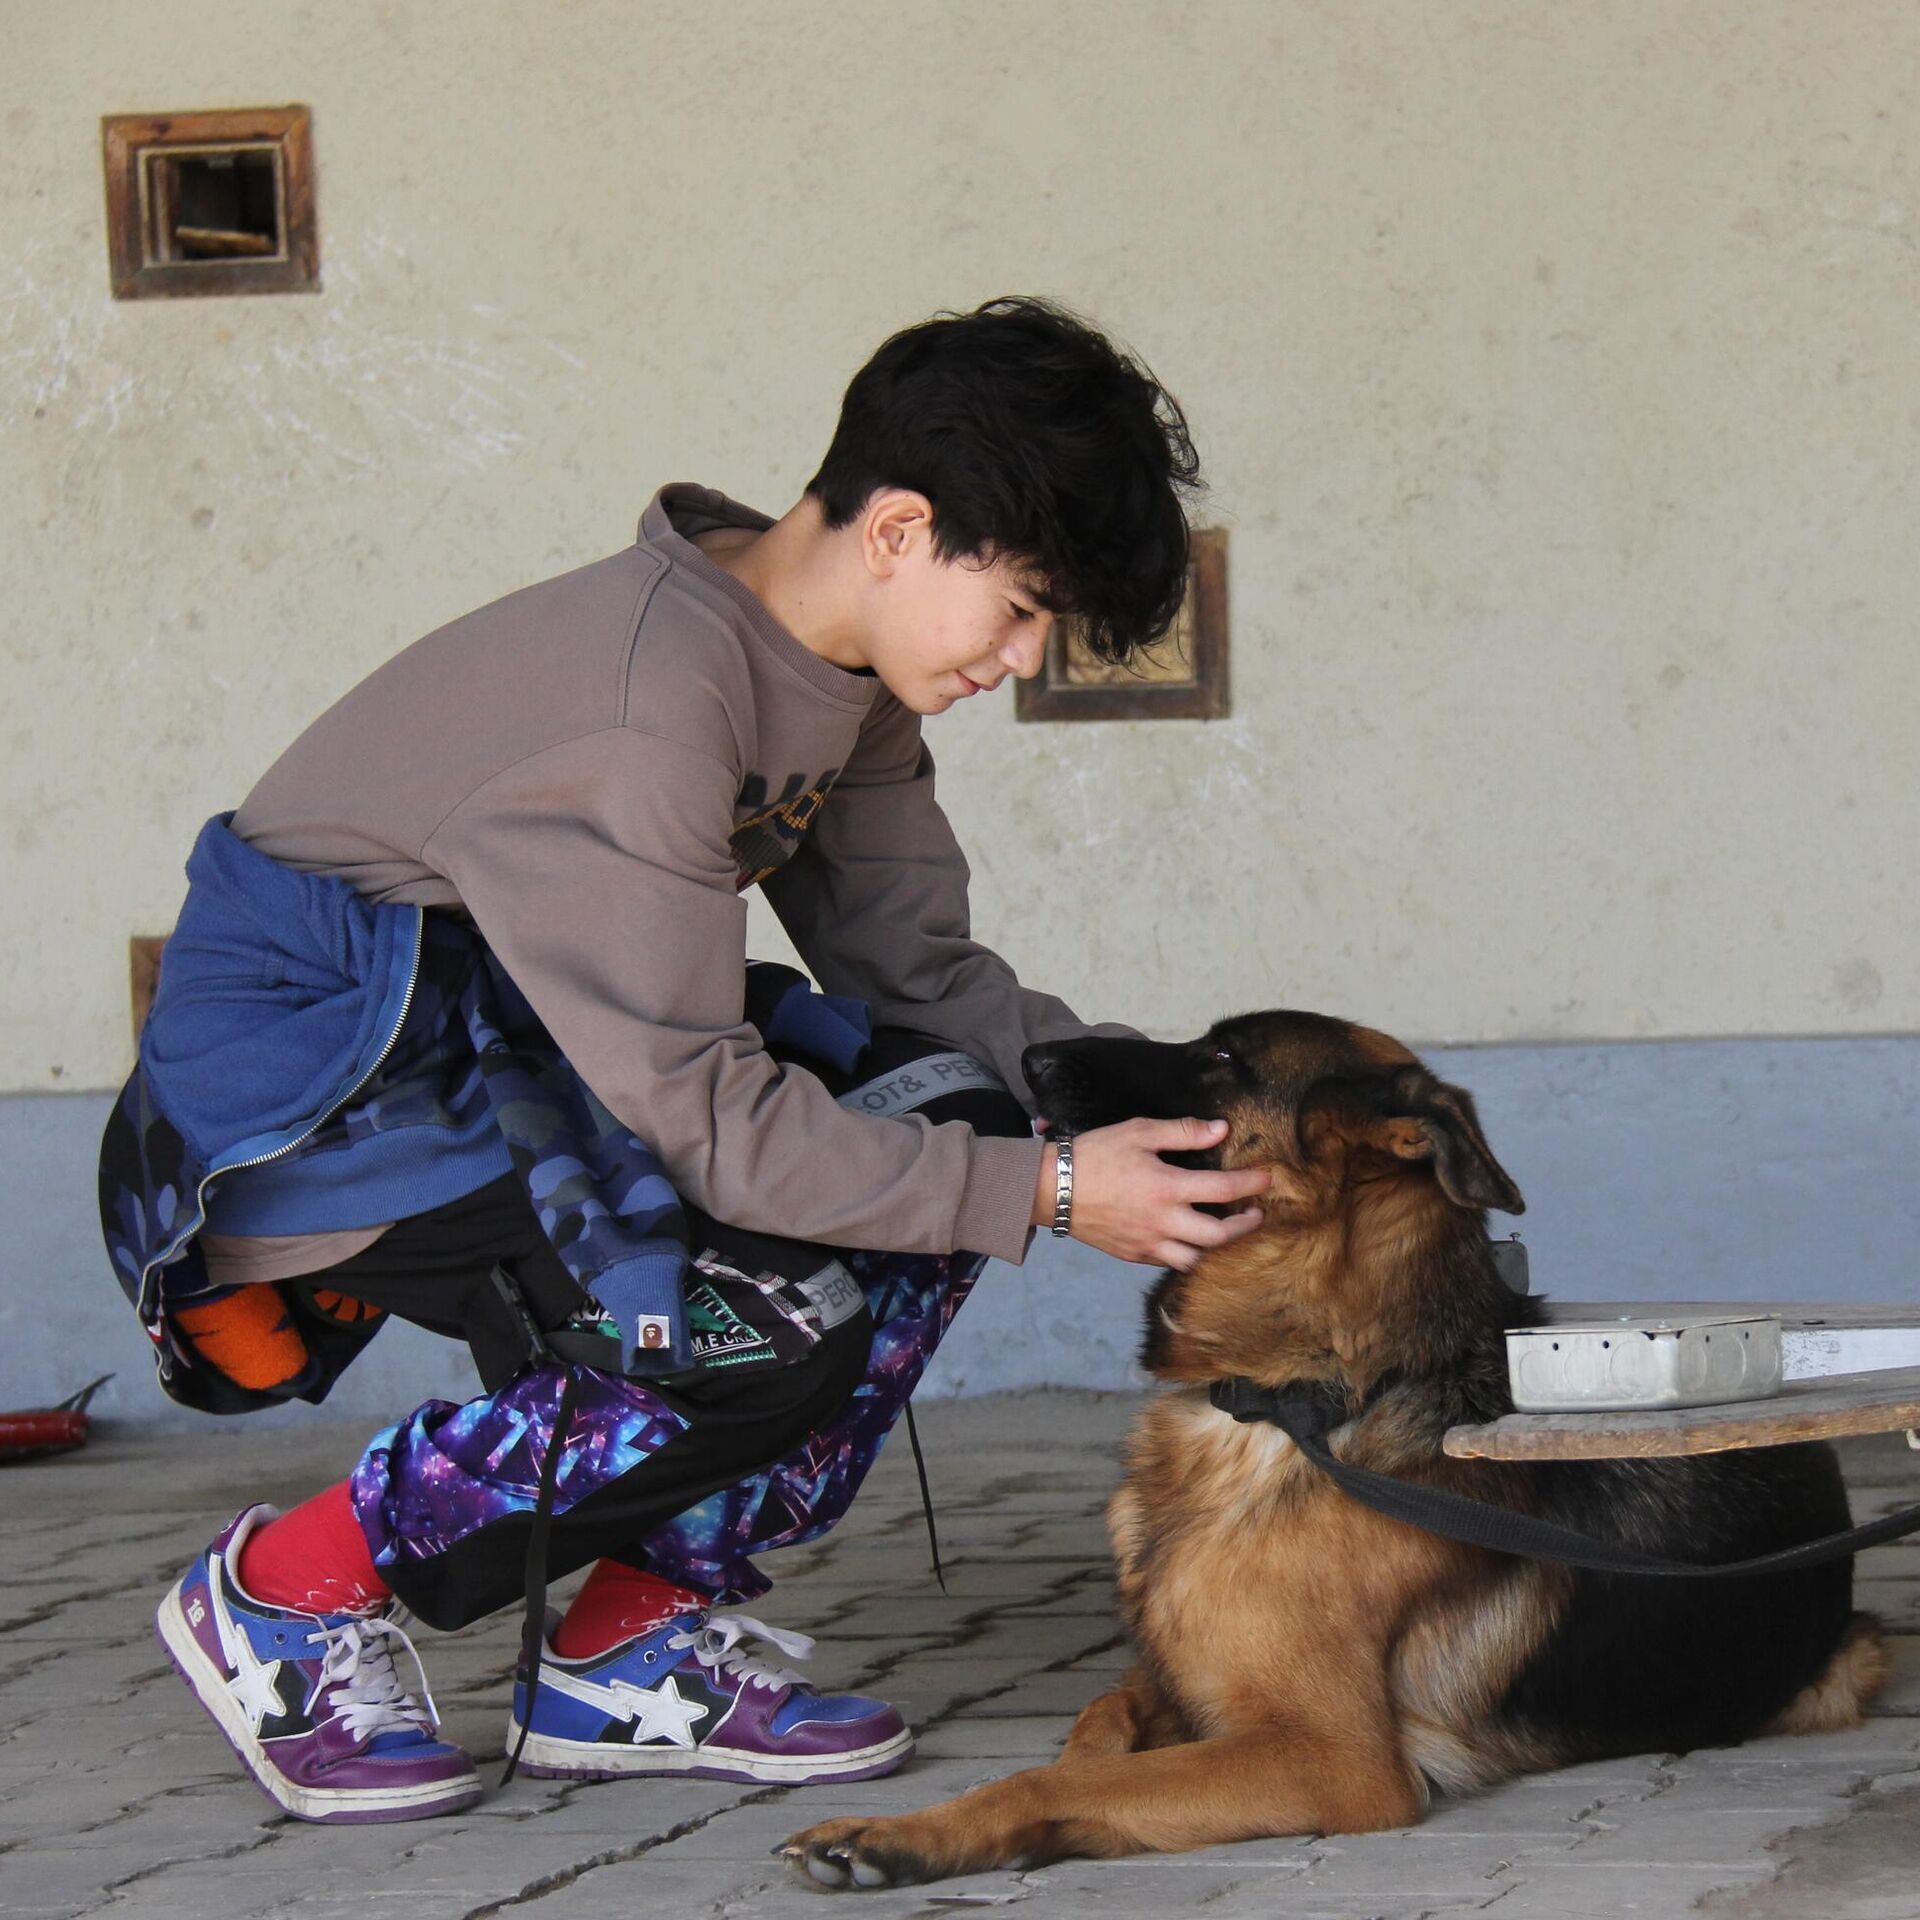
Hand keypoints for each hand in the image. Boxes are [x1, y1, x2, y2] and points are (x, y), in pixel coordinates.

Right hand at [1030, 1117, 1269, 1269]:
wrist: (1053, 1188)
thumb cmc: (1095, 1154)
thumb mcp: (1138, 1132)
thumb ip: (1182, 1132)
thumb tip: (1221, 1130)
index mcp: (1168, 1188)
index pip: (1225, 1190)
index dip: (1252, 1183)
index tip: (1268, 1177)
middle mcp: (1164, 1222)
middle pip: (1220, 1235)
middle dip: (1245, 1225)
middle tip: (1255, 1212)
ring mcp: (1149, 1244)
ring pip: (1197, 1258)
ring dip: (1217, 1246)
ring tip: (1224, 1229)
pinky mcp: (1134, 1255)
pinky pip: (1170, 1263)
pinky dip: (1187, 1254)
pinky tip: (1190, 1239)